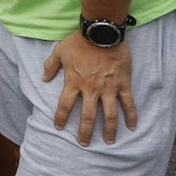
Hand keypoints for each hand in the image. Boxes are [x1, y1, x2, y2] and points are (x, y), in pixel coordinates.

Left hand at [42, 31, 136, 145]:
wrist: (101, 32)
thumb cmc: (79, 41)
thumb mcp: (60, 51)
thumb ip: (50, 66)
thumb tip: (43, 78)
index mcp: (74, 82)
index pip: (64, 105)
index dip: (60, 118)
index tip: (58, 128)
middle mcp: (91, 89)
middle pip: (87, 116)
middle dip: (85, 132)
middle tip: (84, 143)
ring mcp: (109, 88)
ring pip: (109, 115)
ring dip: (109, 130)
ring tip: (108, 142)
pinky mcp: (123, 84)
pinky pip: (129, 103)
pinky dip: (132, 116)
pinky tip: (132, 127)